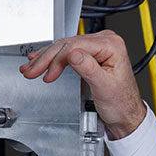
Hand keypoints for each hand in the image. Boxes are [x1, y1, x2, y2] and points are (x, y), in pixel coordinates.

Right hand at [19, 30, 148, 140]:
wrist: (126, 113)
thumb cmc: (121, 102)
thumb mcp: (104, 86)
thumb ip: (89, 68)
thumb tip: (72, 54)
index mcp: (111, 45)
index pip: (75, 46)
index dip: (57, 59)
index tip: (47, 74)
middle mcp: (105, 41)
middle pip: (67, 45)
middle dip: (46, 59)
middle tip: (30, 70)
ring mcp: (97, 46)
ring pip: (64, 47)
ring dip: (45, 58)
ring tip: (29, 67)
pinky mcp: (90, 53)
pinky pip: (67, 52)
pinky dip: (52, 58)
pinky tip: (40, 59)